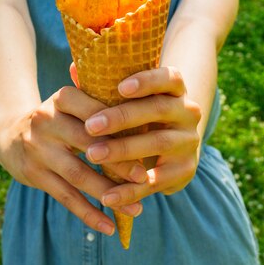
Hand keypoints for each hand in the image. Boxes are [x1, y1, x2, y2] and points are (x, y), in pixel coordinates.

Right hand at [0, 86, 146, 235]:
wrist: (11, 135)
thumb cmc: (61, 118)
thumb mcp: (74, 104)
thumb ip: (103, 107)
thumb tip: (149, 119)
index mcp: (63, 98)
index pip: (95, 110)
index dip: (120, 125)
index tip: (147, 140)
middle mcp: (46, 120)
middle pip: (88, 143)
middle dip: (119, 163)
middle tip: (144, 178)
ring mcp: (38, 149)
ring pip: (78, 174)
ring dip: (108, 193)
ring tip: (136, 208)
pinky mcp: (34, 174)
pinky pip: (65, 197)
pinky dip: (89, 214)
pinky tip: (109, 227)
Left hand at [82, 66, 201, 209]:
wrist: (172, 151)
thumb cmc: (140, 116)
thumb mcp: (129, 101)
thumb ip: (104, 86)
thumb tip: (74, 68)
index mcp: (175, 89)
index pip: (169, 77)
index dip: (147, 81)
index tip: (120, 87)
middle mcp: (188, 111)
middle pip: (158, 109)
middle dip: (122, 117)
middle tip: (90, 126)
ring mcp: (189, 141)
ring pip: (158, 143)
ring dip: (123, 151)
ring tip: (92, 155)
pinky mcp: (185, 169)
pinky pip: (156, 180)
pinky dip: (130, 190)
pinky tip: (107, 196)